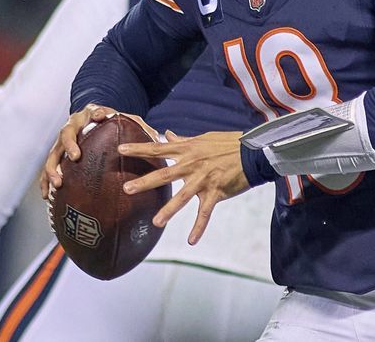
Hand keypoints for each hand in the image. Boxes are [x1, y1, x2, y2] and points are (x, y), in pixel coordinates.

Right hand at [41, 104, 134, 199]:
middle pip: (65, 135)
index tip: (99, 117)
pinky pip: (47, 169)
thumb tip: (156, 137)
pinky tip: (48, 197)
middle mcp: (71, 127)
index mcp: (88, 116)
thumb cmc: (109, 120)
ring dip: (52, 169)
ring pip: (52, 155)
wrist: (89, 117)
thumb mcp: (124, 119)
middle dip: (69, 146)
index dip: (95, 115)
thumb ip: (138, 124)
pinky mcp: (55, 156)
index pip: (91, 112)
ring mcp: (60, 142)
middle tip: (75, 158)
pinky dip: (45, 182)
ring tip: (58, 184)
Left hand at [118, 130, 249, 244]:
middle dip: (145, 182)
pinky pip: (205, 213)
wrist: (253, 151)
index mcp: (187, 150)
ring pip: (182, 196)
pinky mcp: (216, 192)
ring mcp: (203, 179)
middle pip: (164, 174)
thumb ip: (182, 140)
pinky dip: (199, 227)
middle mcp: (192, 165)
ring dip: (169, 210)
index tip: (120, 149)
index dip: (139, 148)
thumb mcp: (203, 138)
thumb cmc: (228, 143)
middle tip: (126, 189)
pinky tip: (192, 241)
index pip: (158, 148)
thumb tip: (166, 134)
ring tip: (156, 223)